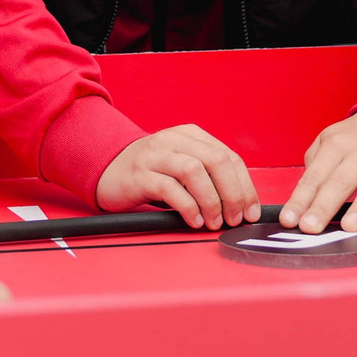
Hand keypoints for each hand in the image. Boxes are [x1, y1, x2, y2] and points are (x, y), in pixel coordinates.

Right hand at [94, 124, 258, 228]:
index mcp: (190, 135)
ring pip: (194, 171)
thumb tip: (241, 204)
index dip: (245, 186)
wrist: (106, 170)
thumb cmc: (149, 172)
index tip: (250, 211)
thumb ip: (207, 176)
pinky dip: (187, 206)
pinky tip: (193, 220)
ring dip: (211, 201)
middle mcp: (174, 140)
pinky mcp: (139, 174)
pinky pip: (169, 188)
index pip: (229, 157)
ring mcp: (155, 155)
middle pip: (216, 161)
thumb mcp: (181, 164)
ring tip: (213, 221)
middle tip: (235, 218)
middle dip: (232, 194)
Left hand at [282, 107, 356, 234]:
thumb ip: (314, 164)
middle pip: (341, 180)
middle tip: (310, 227)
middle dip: (324, 206)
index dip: (300, 198)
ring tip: (349, 228)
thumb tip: (302, 196)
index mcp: (337, 143)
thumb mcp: (329, 139)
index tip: (289, 219)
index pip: (315, 175)